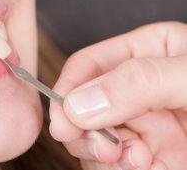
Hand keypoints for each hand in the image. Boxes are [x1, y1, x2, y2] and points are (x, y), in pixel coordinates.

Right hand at [49, 22, 186, 169]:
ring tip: (133, 158)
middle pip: (81, 106)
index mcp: (145, 53)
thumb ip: (139, 81)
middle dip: (82, 128)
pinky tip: (145, 166)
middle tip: (98, 144)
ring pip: (90, 139)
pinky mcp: (147, 157)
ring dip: (100, 153)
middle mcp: (135, 90)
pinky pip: (110, 165)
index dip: (68, 90)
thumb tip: (80, 103)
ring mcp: (141, 126)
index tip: (63, 119)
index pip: (88, 65)